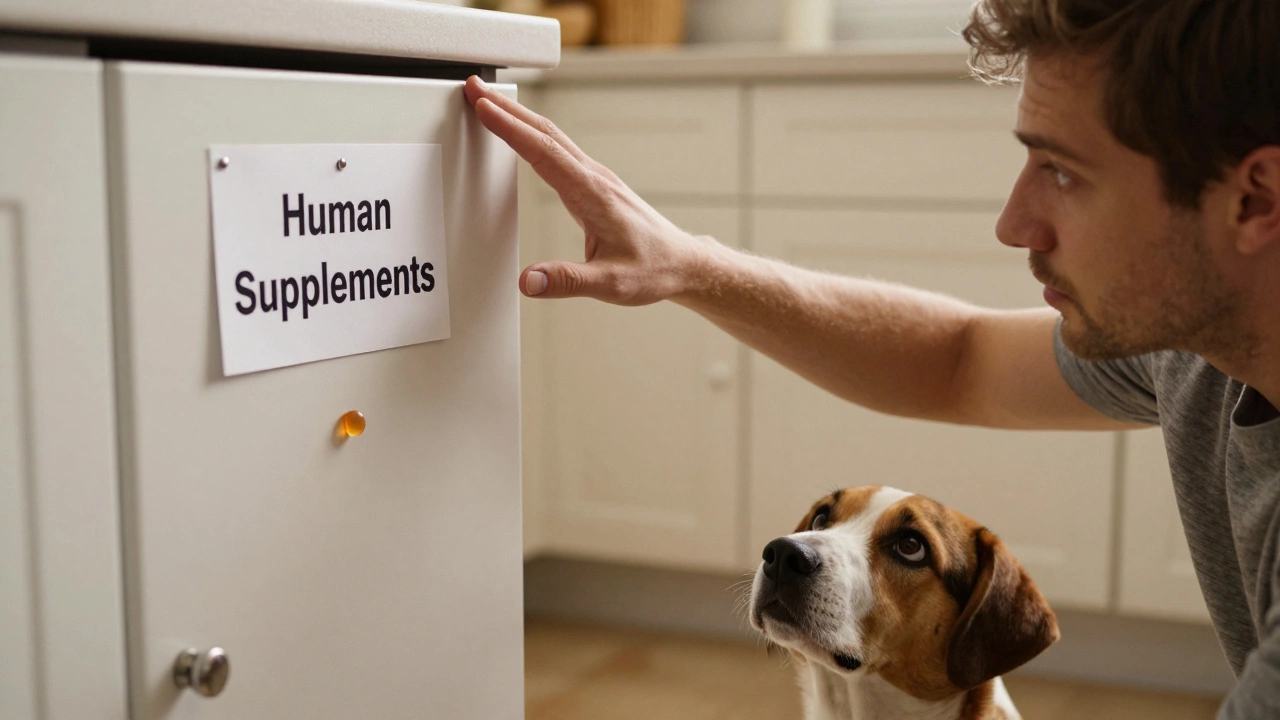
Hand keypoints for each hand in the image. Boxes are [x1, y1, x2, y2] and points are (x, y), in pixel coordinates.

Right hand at [463, 75, 712, 304]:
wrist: (681, 263)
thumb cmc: (652, 270)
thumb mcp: (610, 285)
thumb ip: (567, 281)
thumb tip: (528, 281)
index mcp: (592, 194)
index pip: (543, 152)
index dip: (510, 128)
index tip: (483, 107)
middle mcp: (594, 178)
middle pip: (544, 132)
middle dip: (506, 108)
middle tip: (474, 88)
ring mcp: (595, 177)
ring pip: (551, 136)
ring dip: (518, 116)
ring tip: (488, 103)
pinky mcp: (595, 183)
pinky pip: (558, 148)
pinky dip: (532, 133)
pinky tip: (521, 133)